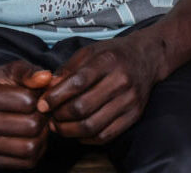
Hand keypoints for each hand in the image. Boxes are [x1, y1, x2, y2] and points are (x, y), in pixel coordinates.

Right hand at [0, 60, 53, 168]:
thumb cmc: (2, 82)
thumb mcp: (15, 70)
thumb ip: (30, 72)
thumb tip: (46, 77)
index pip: (29, 102)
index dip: (41, 97)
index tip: (37, 96)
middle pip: (31, 126)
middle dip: (43, 117)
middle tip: (41, 111)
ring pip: (30, 147)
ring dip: (42, 136)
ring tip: (38, 124)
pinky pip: (26, 163)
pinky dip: (37, 151)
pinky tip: (33, 137)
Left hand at [37, 34, 164, 143]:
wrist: (147, 57)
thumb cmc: (113, 54)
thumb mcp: (89, 52)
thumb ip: (67, 70)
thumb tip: (47, 90)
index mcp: (108, 61)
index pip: (77, 83)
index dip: (55, 97)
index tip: (42, 104)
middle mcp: (122, 80)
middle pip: (82, 108)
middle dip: (59, 116)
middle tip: (50, 116)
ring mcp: (130, 100)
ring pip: (92, 126)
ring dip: (69, 131)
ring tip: (60, 125)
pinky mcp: (134, 115)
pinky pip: (105, 136)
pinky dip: (86, 138)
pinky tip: (77, 131)